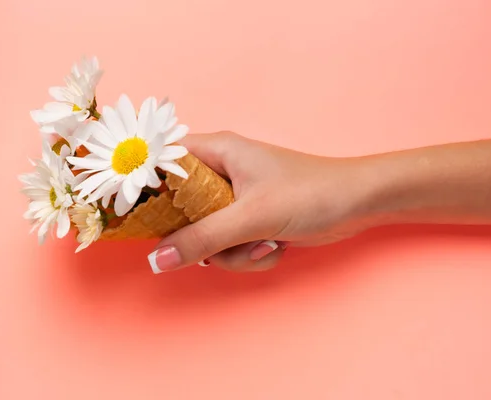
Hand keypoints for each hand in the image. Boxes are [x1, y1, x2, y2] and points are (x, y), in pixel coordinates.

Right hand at [147, 131, 381, 272]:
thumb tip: (156, 260)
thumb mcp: (251, 217)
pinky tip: (274, 246)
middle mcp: (221, 172)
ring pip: (205, 236)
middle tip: (219, 241)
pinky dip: (249, 255)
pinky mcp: (249, 221)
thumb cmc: (310, 194)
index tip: (131, 215)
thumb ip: (202, 239)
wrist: (358, 205)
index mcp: (216, 151)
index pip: (160, 162)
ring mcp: (235, 200)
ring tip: (263, 243)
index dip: (142, 187)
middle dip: (203, 237)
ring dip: (232, 252)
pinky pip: (228, 246)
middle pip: (179, 209)